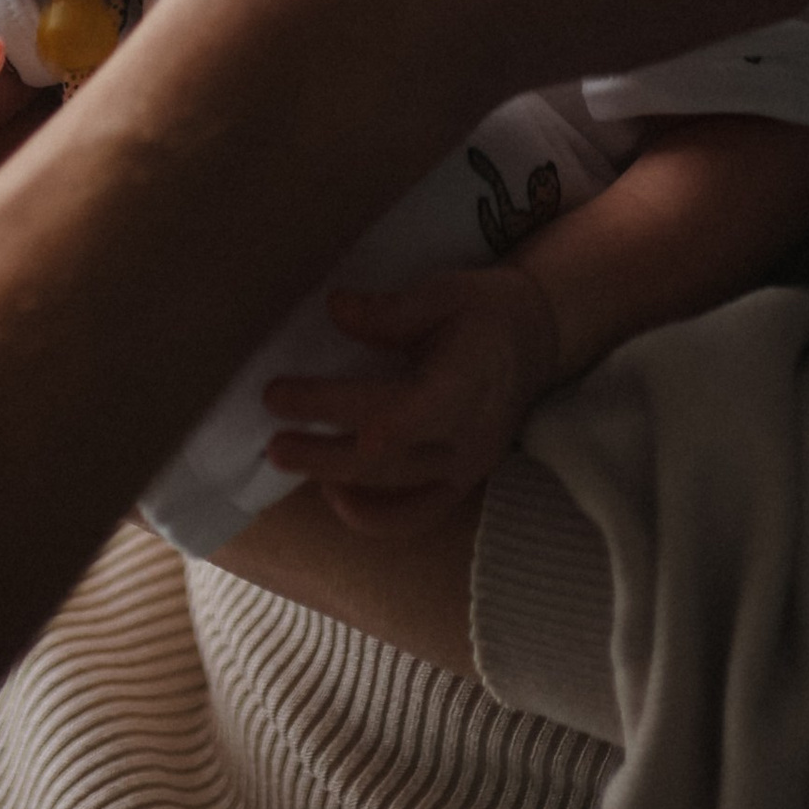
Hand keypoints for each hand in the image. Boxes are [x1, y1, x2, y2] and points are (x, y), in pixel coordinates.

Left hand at [260, 265, 561, 536]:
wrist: (537, 339)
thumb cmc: (485, 311)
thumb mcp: (443, 293)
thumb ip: (391, 310)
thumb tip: (335, 310)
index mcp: (465, 387)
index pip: (394, 413)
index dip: (334, 409)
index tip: (280, 392)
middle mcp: (467, 439)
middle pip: (383, 459)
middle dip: (320, 453)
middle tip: (271, 441)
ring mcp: (467, 469)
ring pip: (392, 490)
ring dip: (334, 477)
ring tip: (285, 457)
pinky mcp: (463, 484)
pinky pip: (415, 515)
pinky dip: (372, 514)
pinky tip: (335, 491)